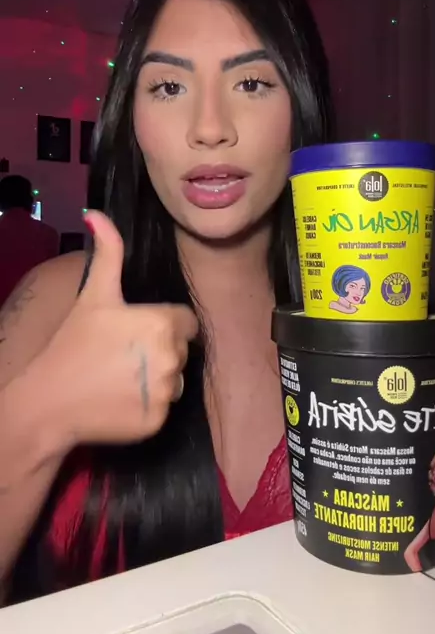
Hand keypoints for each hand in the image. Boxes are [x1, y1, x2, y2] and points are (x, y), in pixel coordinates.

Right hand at [28, 211, 197, 447]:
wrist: (49, 401)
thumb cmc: (73, 343)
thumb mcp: (94, 294)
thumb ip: (108, 251)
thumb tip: (95, 212)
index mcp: (163, 323)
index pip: (186, 322)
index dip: (165, 324)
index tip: (138, 331)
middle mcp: (172, 357)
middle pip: (181, 350)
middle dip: (160, 349)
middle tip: (125, 354)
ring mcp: (166, 392)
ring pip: (176, 379)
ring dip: (158, 377)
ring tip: (122, 376)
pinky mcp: (159, 421)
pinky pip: (164, 407)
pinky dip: (148, 404)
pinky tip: (122, 398)